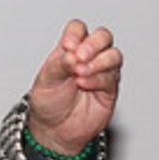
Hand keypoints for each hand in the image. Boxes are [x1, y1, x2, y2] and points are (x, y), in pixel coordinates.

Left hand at [26, 20, 121, 155]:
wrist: (54, 130)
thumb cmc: (48, 102)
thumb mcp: (45, 80)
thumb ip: (58, 64)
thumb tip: (72, 54)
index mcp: (69, 50)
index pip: (78, 29)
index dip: (75, 34)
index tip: (67, 47)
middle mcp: (88, 58)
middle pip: (102, 37)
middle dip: (93, 44)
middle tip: (80, 56)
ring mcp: (101, 72)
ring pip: (113, 55)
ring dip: (99, 61)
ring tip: (80, 73)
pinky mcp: (109, 89)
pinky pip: (111, 78)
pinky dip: (98, 79)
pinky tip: (84, 84)